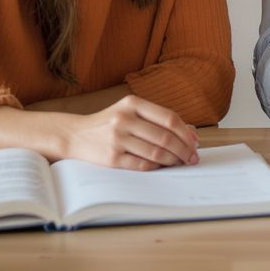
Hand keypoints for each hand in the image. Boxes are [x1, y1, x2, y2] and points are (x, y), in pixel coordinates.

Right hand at [63, 95, 198, 170]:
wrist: (74, 135)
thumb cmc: (108, 123)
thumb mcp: (129, 112)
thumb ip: (157, 119)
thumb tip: (190, 133)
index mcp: (132, 103)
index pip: (168, 117)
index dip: (185, 132)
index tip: (195, 142)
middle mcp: (124, 119)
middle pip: (165, 137)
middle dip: (184, 150)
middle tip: (193, 157)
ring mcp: (117, 139)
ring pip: (156, 153)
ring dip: (174, 160)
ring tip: (180, 163)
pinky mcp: (112, 158)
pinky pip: (143, 165)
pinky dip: (157, 167)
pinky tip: (162, 166)